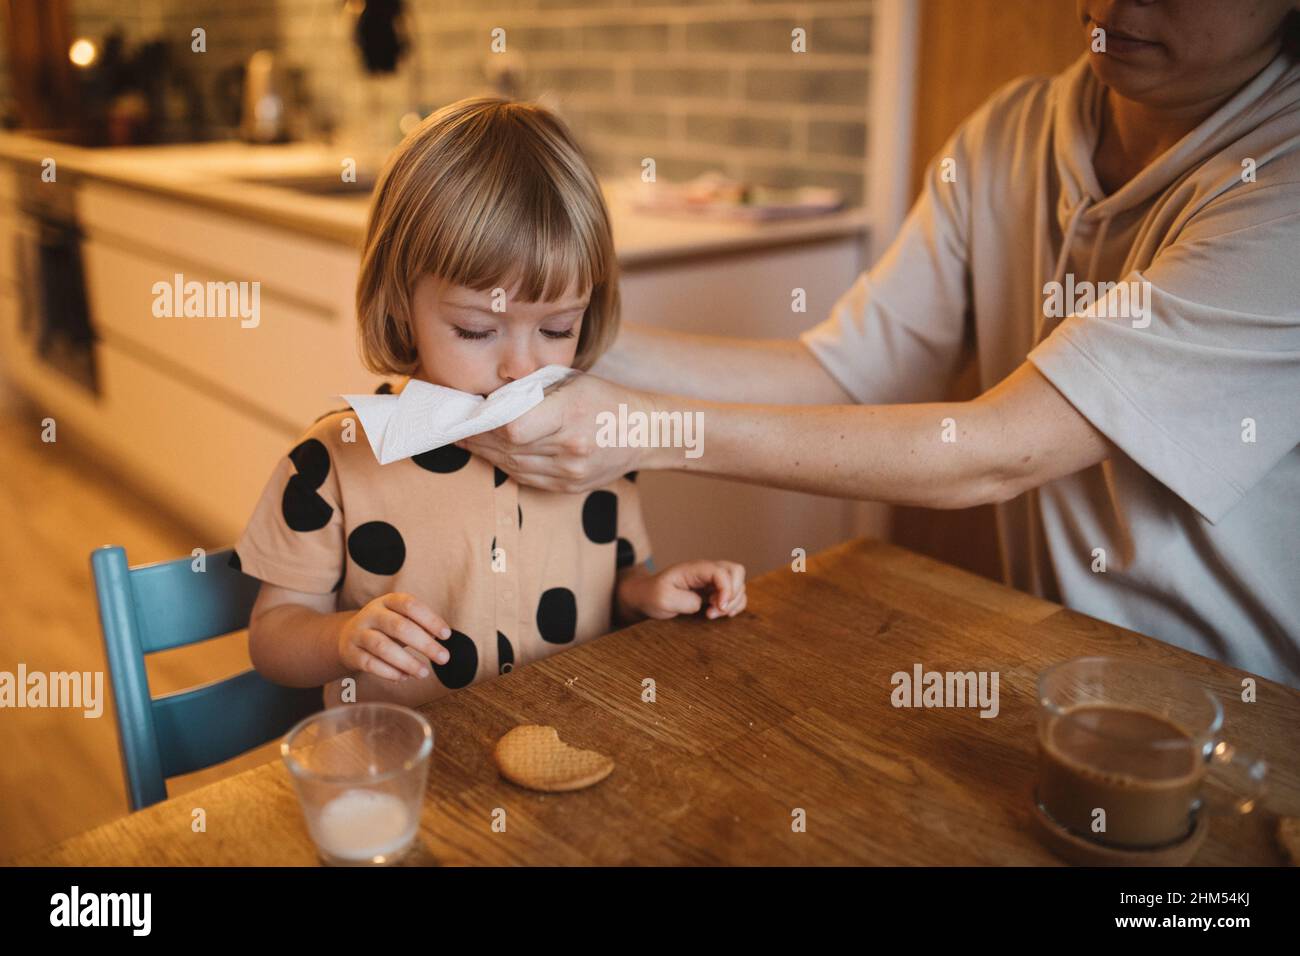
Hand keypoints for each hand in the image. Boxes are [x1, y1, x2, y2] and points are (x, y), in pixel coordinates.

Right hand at [337, 592, 453, 681]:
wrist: (348, 637)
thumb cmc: (386, 628)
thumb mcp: (401, 619)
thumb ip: (420, 626)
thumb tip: (440, 638)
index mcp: (387, 601)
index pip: (410, 605)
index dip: (430, 619)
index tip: (446, 635)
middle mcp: (371, 614)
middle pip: (399, 627)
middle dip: (424, 644)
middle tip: (444, 658)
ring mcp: (359, 633)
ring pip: (383, 647)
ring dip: (407, 662)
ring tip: (424, 673)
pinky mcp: (351, 653)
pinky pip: (370, 664)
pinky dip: (389, 672)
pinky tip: (404, 677)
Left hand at [456, 372, 654, 492]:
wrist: (644, 433)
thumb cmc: (605, 399)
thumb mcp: (572, 382)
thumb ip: (533, 392)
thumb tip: (488, 399)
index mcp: (571, 413)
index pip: (514, 428)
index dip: (486, 424)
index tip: (470, 414)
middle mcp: (571, 447)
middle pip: (509, 448)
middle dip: (478, 438)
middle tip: (456, 428)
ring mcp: (570, 472)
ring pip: (513, 466)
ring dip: (487, 454)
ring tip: (469, 440)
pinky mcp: (568, 487)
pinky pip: (526, 478)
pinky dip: (506, 466)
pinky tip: (494, 454)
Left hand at [623, 560, 746, 620]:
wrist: (645, 597)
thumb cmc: (652, 595)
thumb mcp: (664, 599)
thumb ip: (687, 601)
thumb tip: (704, 603)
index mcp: (694, 568)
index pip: (722, 571)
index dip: (727, 589)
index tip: (718, 607)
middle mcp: (706, 571)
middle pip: (736, 571)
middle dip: (734, 594)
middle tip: (717, 610)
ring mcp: (711, 580)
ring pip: (738, 583)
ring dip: (733, 602)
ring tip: (712, 613)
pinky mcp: (713, 590)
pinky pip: (734, 594)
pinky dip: (733, 605)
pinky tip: (719, 613)